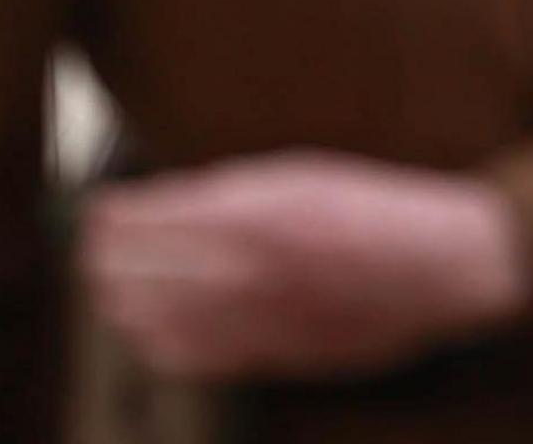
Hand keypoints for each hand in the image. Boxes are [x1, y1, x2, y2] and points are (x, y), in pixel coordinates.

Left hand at [81, 154, 531, 382]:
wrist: (441, 266)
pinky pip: (189, 358)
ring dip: (121, 304)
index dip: (109, 219)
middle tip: (91, 251)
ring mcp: (252, 318)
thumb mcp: (303, 175)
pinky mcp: (266, 354)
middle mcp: (243, 270)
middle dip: (104, 261)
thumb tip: (163, 205)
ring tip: (110, 291)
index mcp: (250, 214)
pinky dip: (157, 345)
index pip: (146, 222)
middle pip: (135, 273)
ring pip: (152, 321)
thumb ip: (231, 192)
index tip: (94, 213)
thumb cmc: (376, 211)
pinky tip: (148, 333)